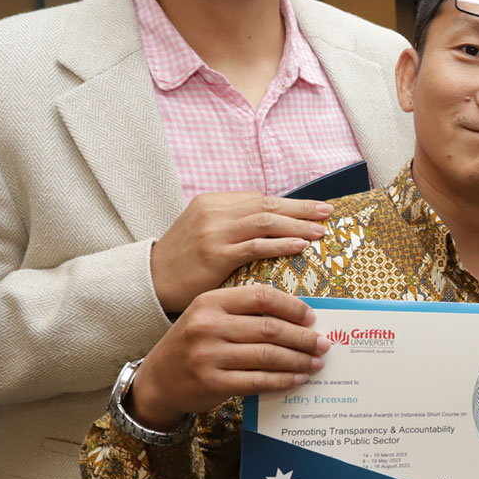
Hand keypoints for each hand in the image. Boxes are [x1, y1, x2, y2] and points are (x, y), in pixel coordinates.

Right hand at [127, 286, 326, 429]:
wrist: (157, 381)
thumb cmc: (193, 345)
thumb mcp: (209, 317)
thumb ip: (244, 313)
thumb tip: (297, 319)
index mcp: (210, 301)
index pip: (262, 296)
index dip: (292, 307)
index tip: (312, 317)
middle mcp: (207, 326)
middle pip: (270, 328)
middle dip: (303, 338)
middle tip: (323, 344)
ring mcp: (208, 355)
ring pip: (268, 355)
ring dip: (298, 360)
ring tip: (316, 363)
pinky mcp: (212, 383)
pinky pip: (258, 381)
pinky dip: (282, 380)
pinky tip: (297, 379)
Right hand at [151, 192, 333, 313]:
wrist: (151, 280)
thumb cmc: (184, 260)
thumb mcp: (204, 230)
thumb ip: (233, 223)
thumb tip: (273, 223)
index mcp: (211, 202)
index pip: (259, 198)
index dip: (290, 203)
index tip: (315, 207)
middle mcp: (213, 212)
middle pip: (266, 205)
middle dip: (301, 209)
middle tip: (327, 213)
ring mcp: (213, 232)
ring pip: (265, 222)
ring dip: (297, 226)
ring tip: (320, 232)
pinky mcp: (215, 254)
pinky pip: (256, 246)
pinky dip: (281, 244)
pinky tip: (299, 246)